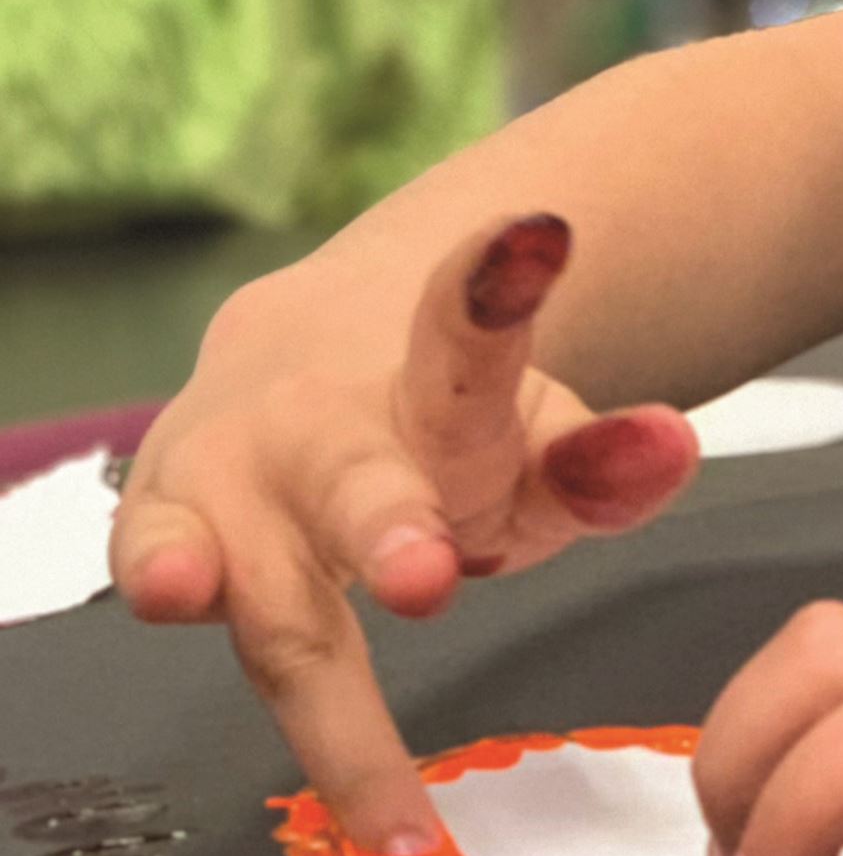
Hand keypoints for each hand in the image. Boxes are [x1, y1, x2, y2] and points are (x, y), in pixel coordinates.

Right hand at [112, 215, 699, 855]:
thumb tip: (672, 447)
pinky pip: (157, 563)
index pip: (469, 342)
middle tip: (427, 572)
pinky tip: (175, 592)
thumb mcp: (532, 446)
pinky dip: (163, 576)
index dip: (496, 292)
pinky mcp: (158, 524)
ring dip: (296, 619)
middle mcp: (322, 422)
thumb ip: (602, 467)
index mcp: (436, 389)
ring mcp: (230, 474)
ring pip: (269, 573)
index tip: (536, 236)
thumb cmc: (439, 440)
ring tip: (307, 619)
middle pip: (357, 484)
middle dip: (387, 528)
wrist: (295, 377)